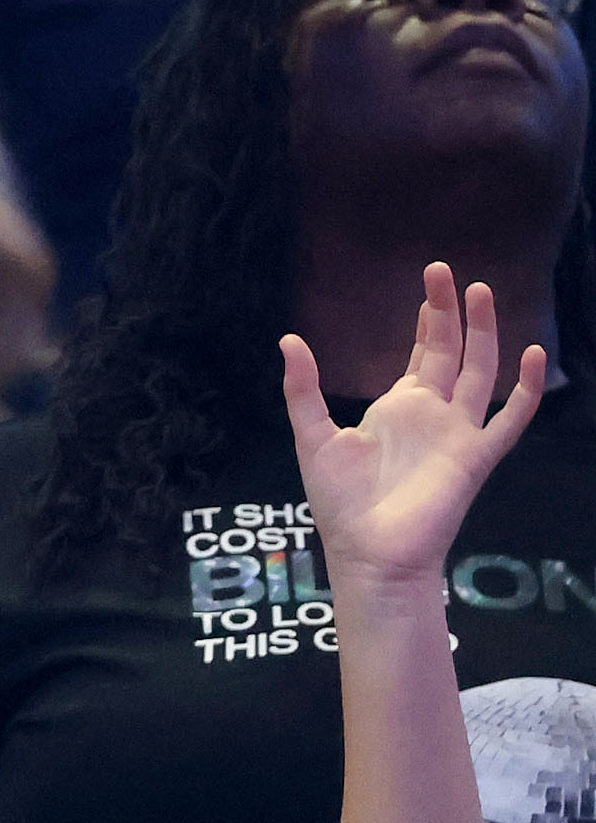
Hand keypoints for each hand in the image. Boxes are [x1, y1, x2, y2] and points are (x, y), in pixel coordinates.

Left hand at [284, 266, 545, 589]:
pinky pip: (510, 418)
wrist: (368, 552)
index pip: (424, 354)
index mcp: (399, 408)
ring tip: (481, 291)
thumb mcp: (313, 436)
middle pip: (452, 351)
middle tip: (445, 270)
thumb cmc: (341, 503)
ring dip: (484, 332)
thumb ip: (303, 390)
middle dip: (450, 311)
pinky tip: (534, 353)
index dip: (429, 318)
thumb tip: (288, 340)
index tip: (431, 282)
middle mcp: (434, 414)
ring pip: (482, 371)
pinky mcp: (476, 456)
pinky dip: (526, 388)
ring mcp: (458, 432)